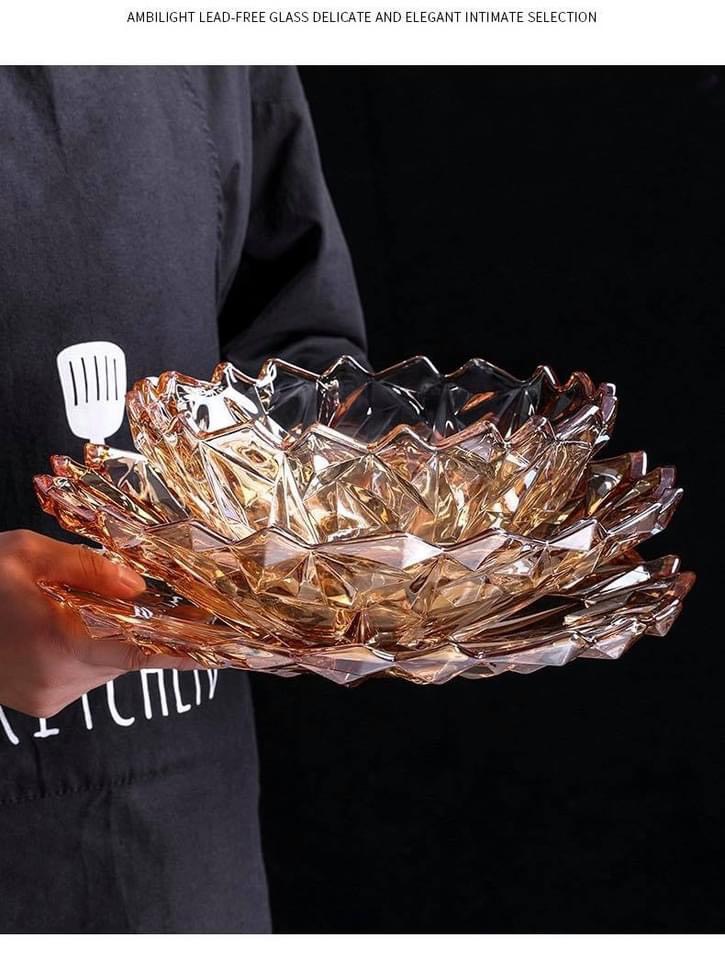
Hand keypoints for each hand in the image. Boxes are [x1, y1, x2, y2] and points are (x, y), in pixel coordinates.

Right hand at [0, 529, 196, 717]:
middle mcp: (59, 679)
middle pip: (126, 653)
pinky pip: (86, 676)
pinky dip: (89, 652)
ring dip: (109, 637)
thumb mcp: (27, 555)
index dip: (181, 649)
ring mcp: (50, 696)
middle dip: (136, 625)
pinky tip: (64, 627)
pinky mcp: (43, 704)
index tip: (216, 644)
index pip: (139, 651)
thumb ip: (87, 566)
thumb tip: (137, 586)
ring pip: (108, 666)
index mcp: (60, 642)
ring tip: (79, 608)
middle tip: (140, 596)